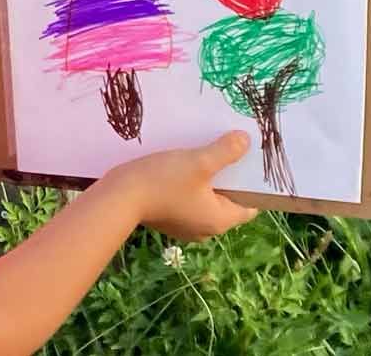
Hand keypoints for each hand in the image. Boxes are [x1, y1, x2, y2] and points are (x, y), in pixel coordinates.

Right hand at [107, 131, 256, 242]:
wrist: (118, 196)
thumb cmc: (162, 182)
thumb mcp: (199, 162)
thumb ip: (226, 151)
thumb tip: (245, 140)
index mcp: (218, 220)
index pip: (249, 206)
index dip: (252, 184)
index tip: (251, 161)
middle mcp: (205, 229)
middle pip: (226, 200)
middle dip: (228, 176)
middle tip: (228, 150)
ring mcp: (184, 225)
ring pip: (205, 198)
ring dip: (206, 179)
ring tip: (204, 153)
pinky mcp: (168, 218)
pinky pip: (187, 200)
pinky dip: (189, 185)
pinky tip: (182, 164)